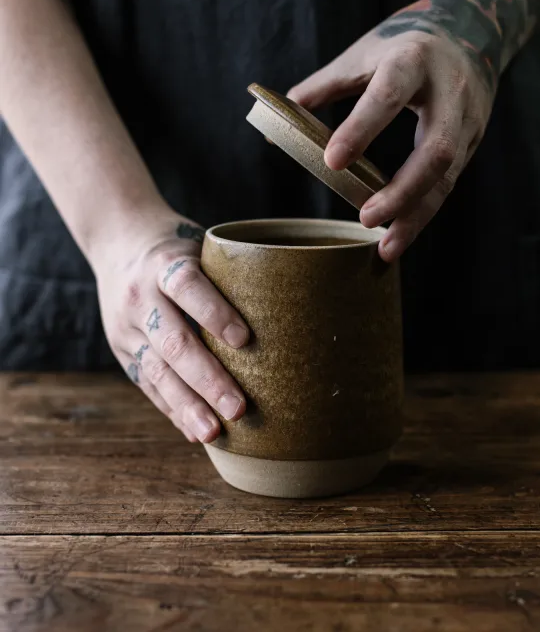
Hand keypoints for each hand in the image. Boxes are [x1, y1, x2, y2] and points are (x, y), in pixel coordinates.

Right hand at [93, 208, 248, 442]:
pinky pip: (147, 384)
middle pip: (173, 341)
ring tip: (213, 433)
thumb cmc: (179, 248)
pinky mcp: (122, 349)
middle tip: (238, 408)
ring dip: (187, 405)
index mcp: (165, 263)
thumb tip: (286, 315)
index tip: (244, 340)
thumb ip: (229, 277)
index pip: (188, 286)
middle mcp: (141, 296)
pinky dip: (171, 408)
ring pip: (156, 371)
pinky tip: (194, 430)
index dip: (215, 312)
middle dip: (207, 379)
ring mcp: (126, 326)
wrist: (118, 241)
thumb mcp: (200, 247)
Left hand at [288, 14, 494, 260]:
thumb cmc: (404, 43)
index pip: (387, 96)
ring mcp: (467, 120)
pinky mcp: (472, 142)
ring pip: (447, 176)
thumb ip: (322, 87)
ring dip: (416, 215)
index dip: (361, 129)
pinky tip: (399, 235)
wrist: (473, 30)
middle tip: (365, 219)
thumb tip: (274, 127)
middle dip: (402, 190)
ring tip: (386, 248)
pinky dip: (423, 212)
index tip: (332, 162)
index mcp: (412, 60)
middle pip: (434, 149)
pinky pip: (448, 184)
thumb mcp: (363, 53)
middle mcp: (448, 92)